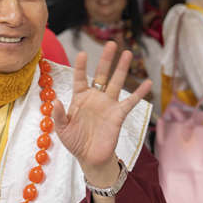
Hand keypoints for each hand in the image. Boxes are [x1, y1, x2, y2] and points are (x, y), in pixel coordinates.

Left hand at [53, 46, 151, 184]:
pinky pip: (130, 102)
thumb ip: (59, 115)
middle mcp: (95, 98)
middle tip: (111, 43)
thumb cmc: (75, 142)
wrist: (90, 158)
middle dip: (106, 60)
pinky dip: (139, 93)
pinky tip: (147, 82)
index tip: (83, 53)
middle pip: (101, 75)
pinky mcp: (118, 115)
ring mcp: (108, 105)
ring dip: (122, 69)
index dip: (81, 66)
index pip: (80, 78)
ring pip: (116, 83)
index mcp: (80, 98)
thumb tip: (55, 101)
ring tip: (127, 53)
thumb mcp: (62, 129)